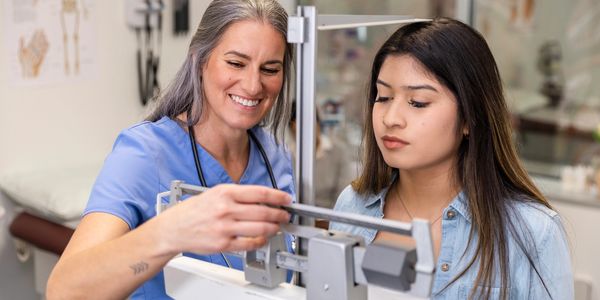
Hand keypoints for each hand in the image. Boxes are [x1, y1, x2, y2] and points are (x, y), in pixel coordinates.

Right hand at [157, 184, 290, 254]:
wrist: (174, 228)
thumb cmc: (194, 210)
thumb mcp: (215, 193)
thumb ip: (238, 195)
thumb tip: (262, 199)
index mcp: (225, 192)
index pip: (260, 192)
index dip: (278, 196)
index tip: (286, 199)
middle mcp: (226, 209)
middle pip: (263, 211)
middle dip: (279, 214)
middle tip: (285, 215)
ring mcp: (225, 227)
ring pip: (260, 227)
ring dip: (274, 227)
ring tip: (277, 226)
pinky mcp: (223, 244)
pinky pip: (250, 243)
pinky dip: (261, 241)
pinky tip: (264, 238)